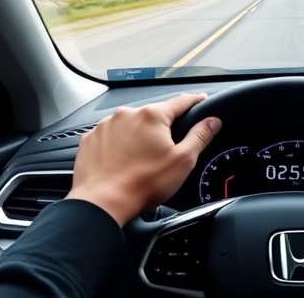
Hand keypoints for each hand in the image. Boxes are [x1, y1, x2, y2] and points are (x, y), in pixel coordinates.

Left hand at [66, 93, 220, 225]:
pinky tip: (123, 163)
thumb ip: (200, 136)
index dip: (194, 101)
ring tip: (141, 162)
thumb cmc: (142, 184)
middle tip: (166, 152)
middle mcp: (127, 114)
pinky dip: (118, 145)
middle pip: (154, 115)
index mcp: (152, 116)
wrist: (102, 203)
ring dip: (138, 137)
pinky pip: (110, 136)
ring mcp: (106, 125)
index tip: (200, 100)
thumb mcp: (182, 161)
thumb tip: (212, 121)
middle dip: (162, 129)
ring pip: (131, 126)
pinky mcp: (91, 139)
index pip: (181, 101)